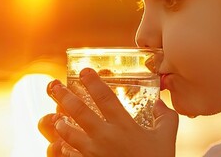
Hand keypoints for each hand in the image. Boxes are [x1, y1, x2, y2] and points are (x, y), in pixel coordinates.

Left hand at [38, 68, 178, 156]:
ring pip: (69, 133)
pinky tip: (61, 144)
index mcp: (124, 126)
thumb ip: (166, 117)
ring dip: (60, 123)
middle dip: (64, 96)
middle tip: (54, 85)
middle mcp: (106, 137)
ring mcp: (95, 153)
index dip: (92, 82)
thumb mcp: (167, 137)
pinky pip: (70, 155)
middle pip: (79, 111)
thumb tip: (160, 103)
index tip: (84, 71)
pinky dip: (64, 149)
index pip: (104, 97)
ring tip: (56, 117)